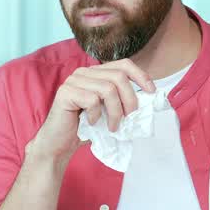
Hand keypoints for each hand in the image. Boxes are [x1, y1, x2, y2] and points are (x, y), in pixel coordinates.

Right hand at [26, 59, 155, 165]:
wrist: (59, 145)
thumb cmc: (85, 129)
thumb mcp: (109, 111)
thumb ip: (122, 100)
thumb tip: (148, 96)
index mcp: (95, 73)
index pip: (123, 64)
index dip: (140, 75)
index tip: (151, 92)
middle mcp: (84, 72)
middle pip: (118, 76)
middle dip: (129, 99)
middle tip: (129, 118)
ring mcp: (73, 80)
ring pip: (108, 89)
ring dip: (115, 112)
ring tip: (112, 127)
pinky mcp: (65, 92)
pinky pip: (92, 100)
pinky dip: (96, 115)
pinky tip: (91, 122)